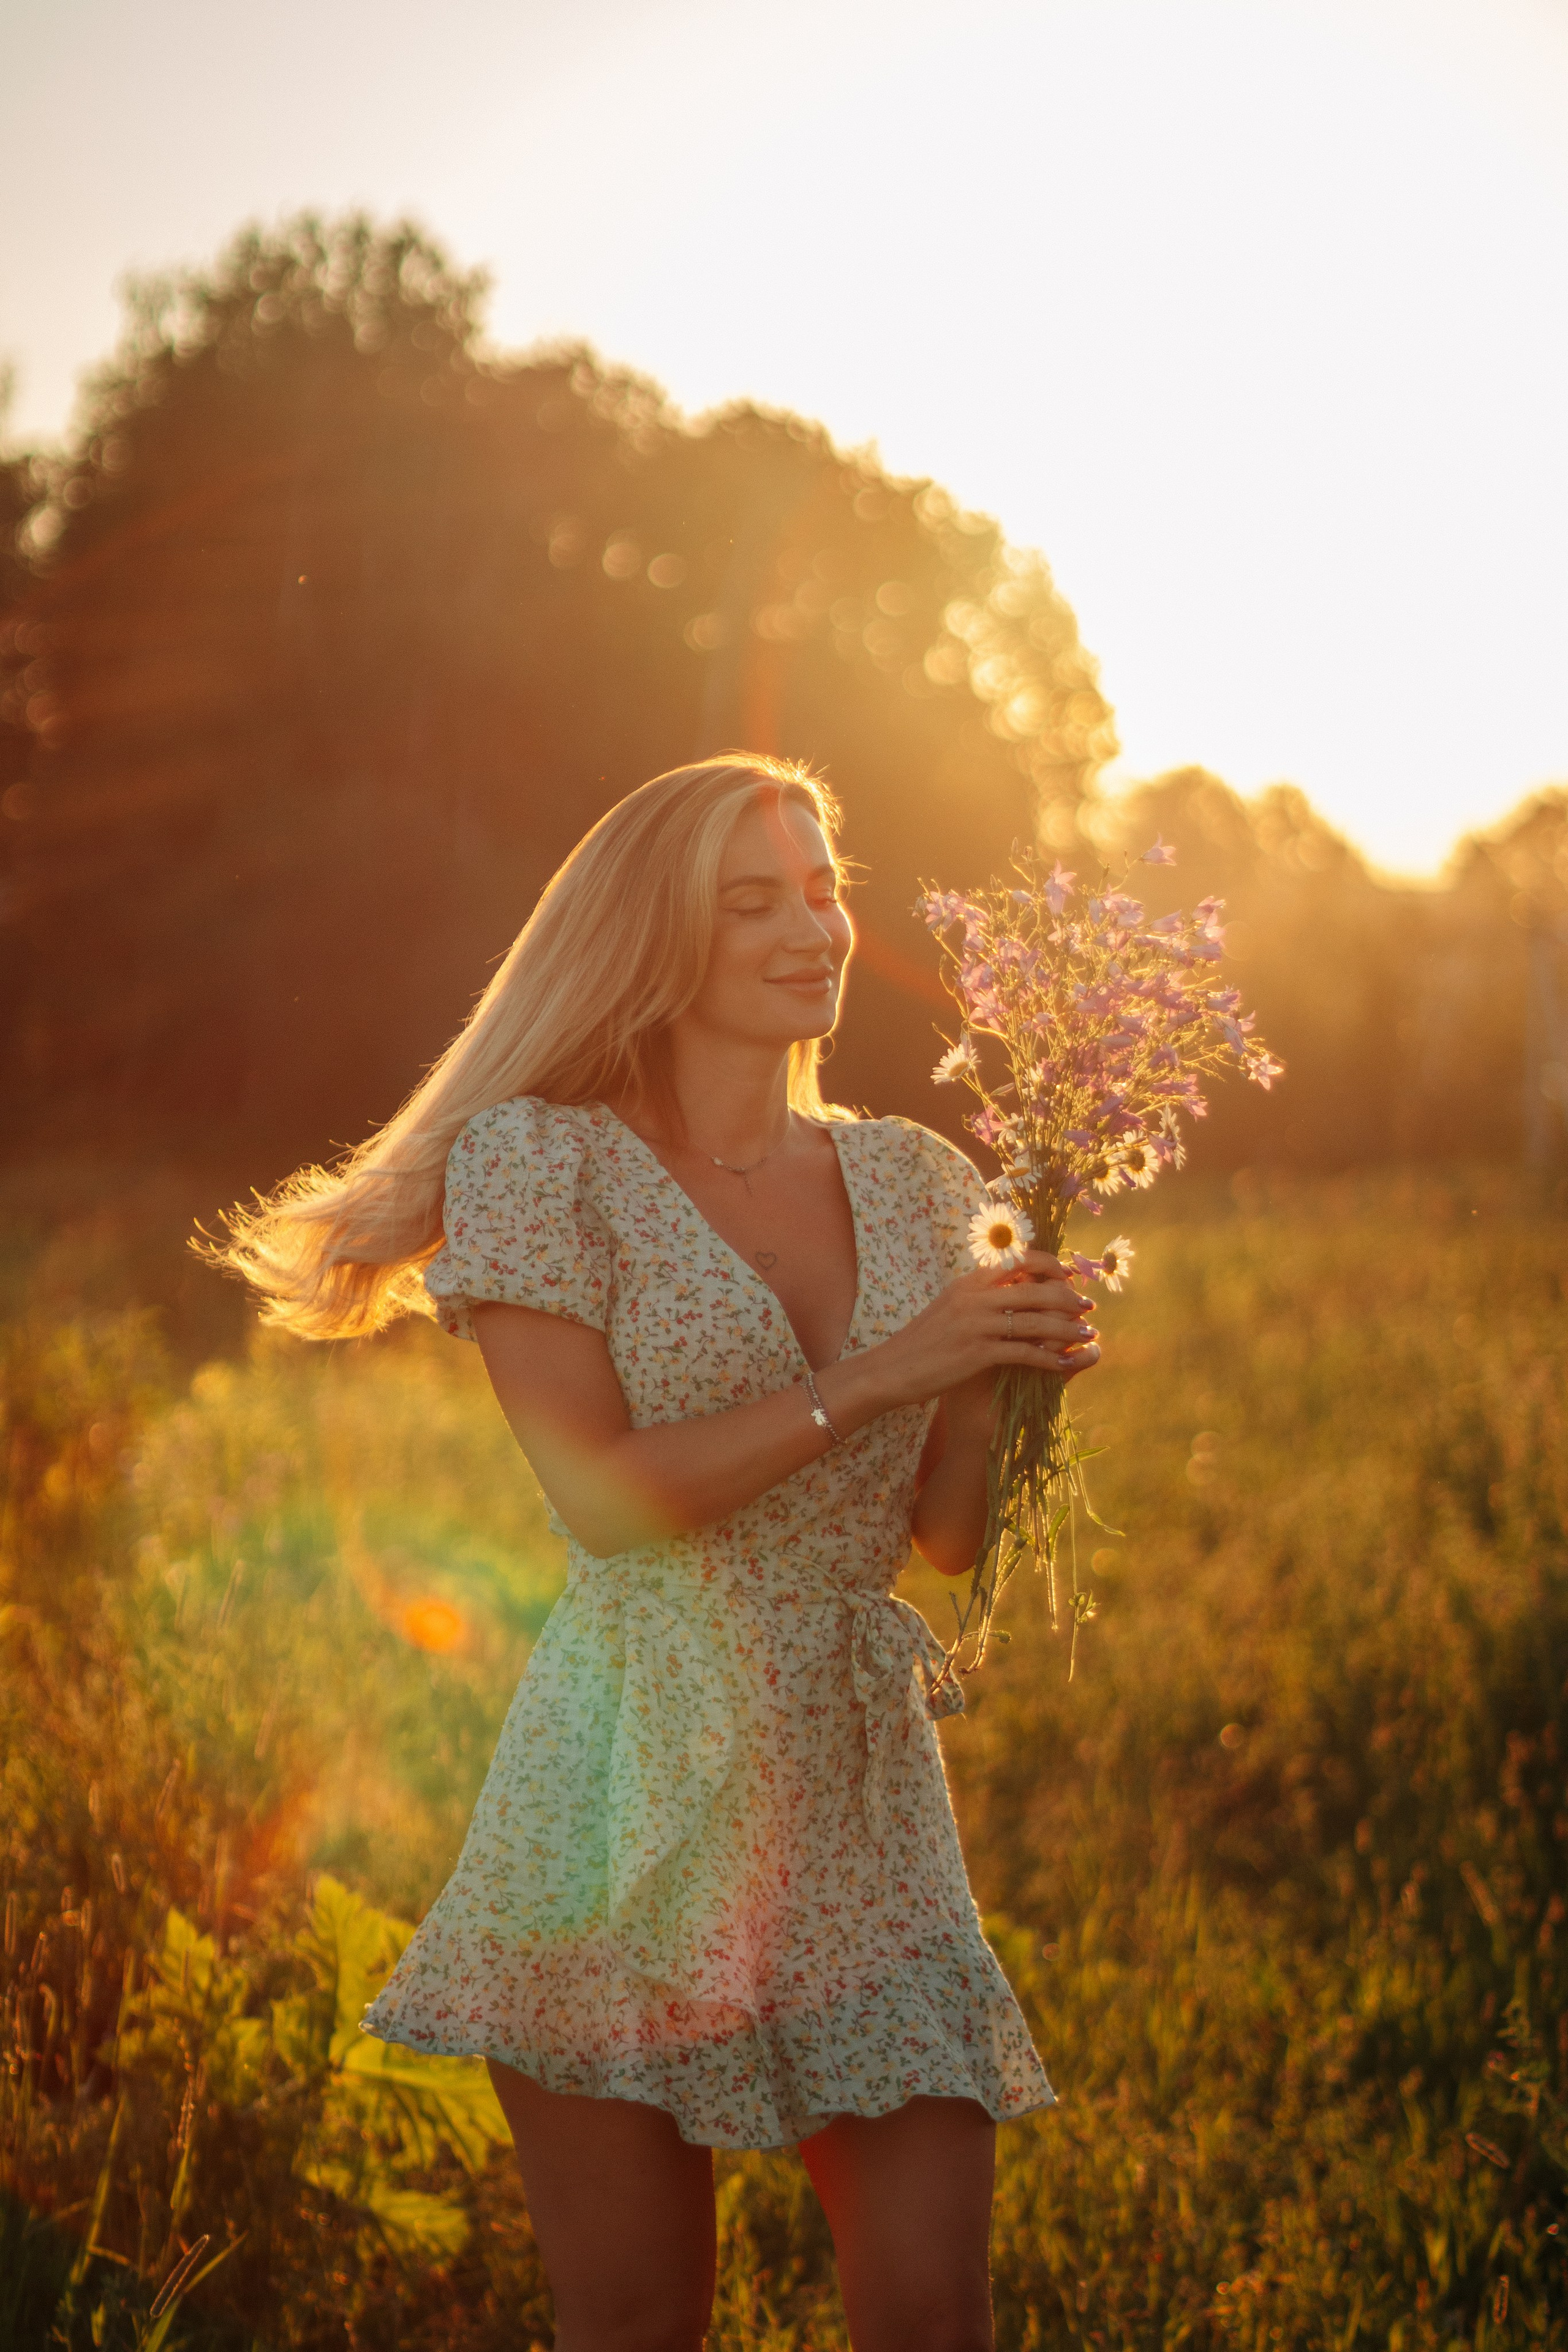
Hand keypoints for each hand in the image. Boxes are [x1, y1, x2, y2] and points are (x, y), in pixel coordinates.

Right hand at [870, 1248, 1099, 1413]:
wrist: (891, 1368)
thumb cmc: (923, 1341)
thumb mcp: (950, 1306)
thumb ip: (979, 1294)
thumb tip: (1011, 1286)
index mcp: (969, 1281)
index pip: (1019, 1260)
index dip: (1050, 1265)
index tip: (1070, 1274)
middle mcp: (975, 1297)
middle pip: (1035, 1290)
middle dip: (1068, 1298)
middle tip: (1089, 1306)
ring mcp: (976, 1324)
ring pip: (1035, 1322)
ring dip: (1067, 1329)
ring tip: (1088, 1334)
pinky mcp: (977, 1353)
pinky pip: (1024, 1353)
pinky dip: (1050, 1358)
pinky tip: (1066, 1364)